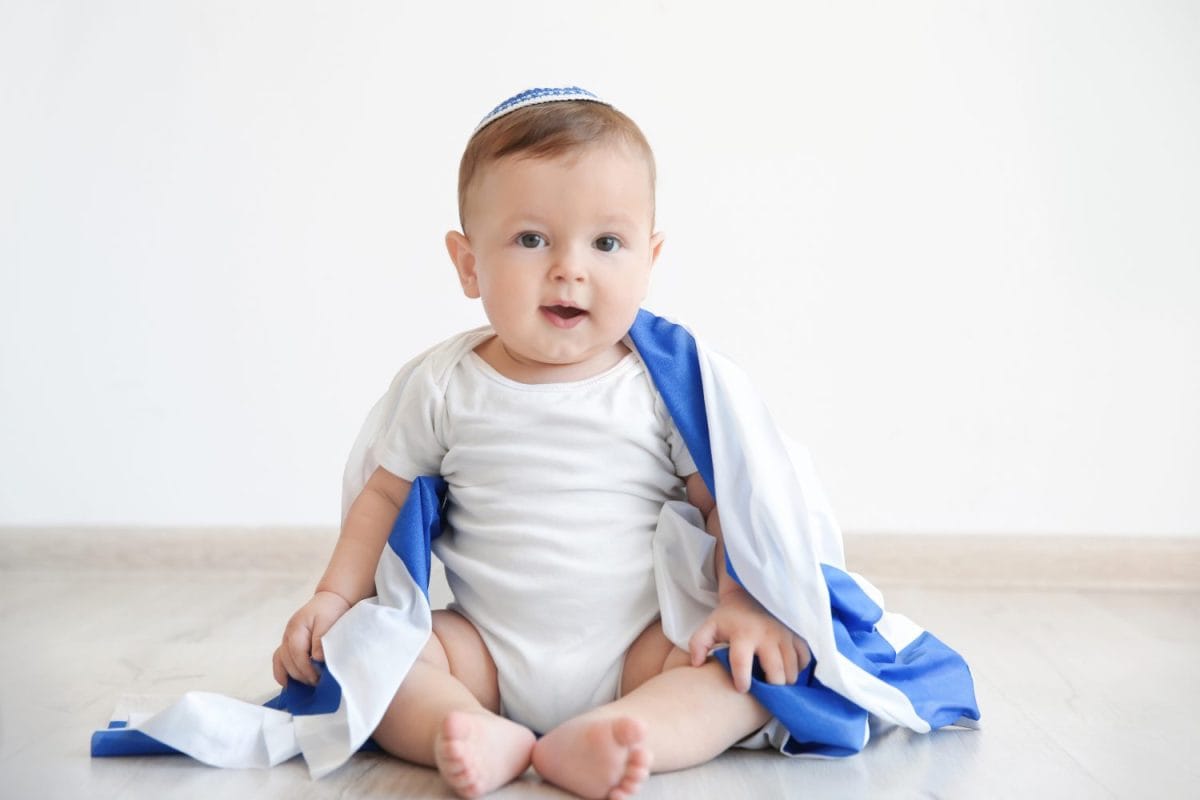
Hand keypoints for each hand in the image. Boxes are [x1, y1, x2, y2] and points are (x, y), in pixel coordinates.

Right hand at [272, 590, 351, 686]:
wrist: (330, 600)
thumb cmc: (331, 610)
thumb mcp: (329, 622)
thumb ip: (321, 640)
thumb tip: (316, 659)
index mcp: (297, 628)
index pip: (296, 653)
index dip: (306, 668)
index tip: (319, 677)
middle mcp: (288, 635)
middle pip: (287, 660)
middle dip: (302, 675)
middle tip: (318, 683)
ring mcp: (286, 640)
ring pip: (280, 662)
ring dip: (293, 676)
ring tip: (309, 683)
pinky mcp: (288, 644)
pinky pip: (279, 661)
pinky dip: (283, 673)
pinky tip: (291, 683)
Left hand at [688, 588, 810, 692]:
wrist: (749, 594)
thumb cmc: (728, 617)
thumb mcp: (709, 626)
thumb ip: (698, 644)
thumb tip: (698, 665)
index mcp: (743, 634)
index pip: (741, 663)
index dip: (742, 680)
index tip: (742, 688)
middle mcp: (766, 635)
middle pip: (776, 672)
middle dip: (772, 688)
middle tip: (766, 691)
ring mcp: (784, 635)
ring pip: (793, 669)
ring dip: (786, 681)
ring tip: (776, 683)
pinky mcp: (796, 634)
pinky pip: (804, 658)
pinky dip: (798, 667)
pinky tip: (787, 668)